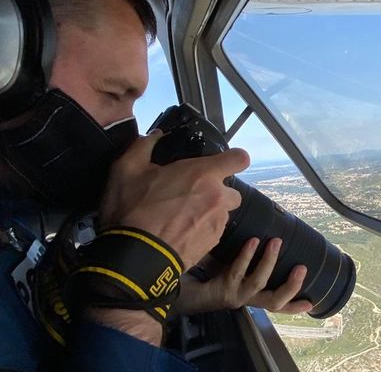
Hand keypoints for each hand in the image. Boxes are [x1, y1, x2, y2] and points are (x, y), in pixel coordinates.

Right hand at [99, 130, 249, 269]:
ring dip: (210, 212)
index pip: (240, 158)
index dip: (235, 159)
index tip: (225, 162)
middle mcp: (217, 198)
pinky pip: (214, 232)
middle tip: (192, 195)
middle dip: (217, 192)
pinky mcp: (212, 244)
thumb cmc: (132, 211)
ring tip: (183, 217)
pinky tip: (181, 232)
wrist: (134, 257)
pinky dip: (203, 231)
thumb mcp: (126, 169)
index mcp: (203, 174)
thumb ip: (144, 146)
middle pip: (232, 191)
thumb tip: (155, 136)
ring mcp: (217, 223)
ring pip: (223, 213)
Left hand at [175, 238, 313, 314]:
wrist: (180, 288)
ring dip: (269, 262)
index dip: (295, 304)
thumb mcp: (234, 269)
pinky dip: (247, 255)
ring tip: (276, 242)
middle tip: (302, 268)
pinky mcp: (222, 287)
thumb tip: (263, 230)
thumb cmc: (211, 274)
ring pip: (259, 283)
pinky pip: (238, 270)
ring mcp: (235, 294)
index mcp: (253, 296)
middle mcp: (246, 299)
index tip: (312, 302)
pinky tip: (253, 241)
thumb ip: (248, 260)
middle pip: (275, 302)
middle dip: (291, 286)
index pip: (278, 305)